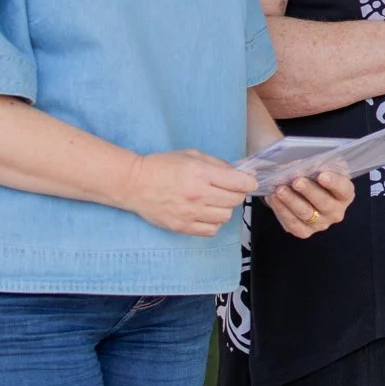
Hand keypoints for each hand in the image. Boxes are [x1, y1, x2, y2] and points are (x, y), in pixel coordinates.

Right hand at [123, 150, 259, 237]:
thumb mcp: (191, 155)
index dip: (249, 182)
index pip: (239, 182)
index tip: (249, 181)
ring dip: (225, 208)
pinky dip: (214, 223)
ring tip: (214, 201)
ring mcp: (190, 213)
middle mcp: (198, 194)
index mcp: (201, 173)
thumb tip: (240, 173)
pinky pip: (211, 230)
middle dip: (237, 193)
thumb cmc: (162, 166)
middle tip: (230, 190)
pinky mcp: (182, 227)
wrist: (134, 184)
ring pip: (225, 216)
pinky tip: (206, 213)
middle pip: (235, 200)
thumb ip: (217, 164)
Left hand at [266, 170, 354, 238]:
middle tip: (296, 181)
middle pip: (323, 203)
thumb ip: (317, 164)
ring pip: (306, 213)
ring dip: (291, 200)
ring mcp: (320, 224)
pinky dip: (282, 210)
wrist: (303, 191)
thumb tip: (302, 164)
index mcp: (345, 194)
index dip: (334, 182)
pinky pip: (293, 224)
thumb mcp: (321, 166)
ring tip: (280, 189)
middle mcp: (336, 212)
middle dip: (309, 191)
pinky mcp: (304, 231)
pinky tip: (274, 198)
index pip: (343, 189)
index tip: (322, 175)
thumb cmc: (315, 175)